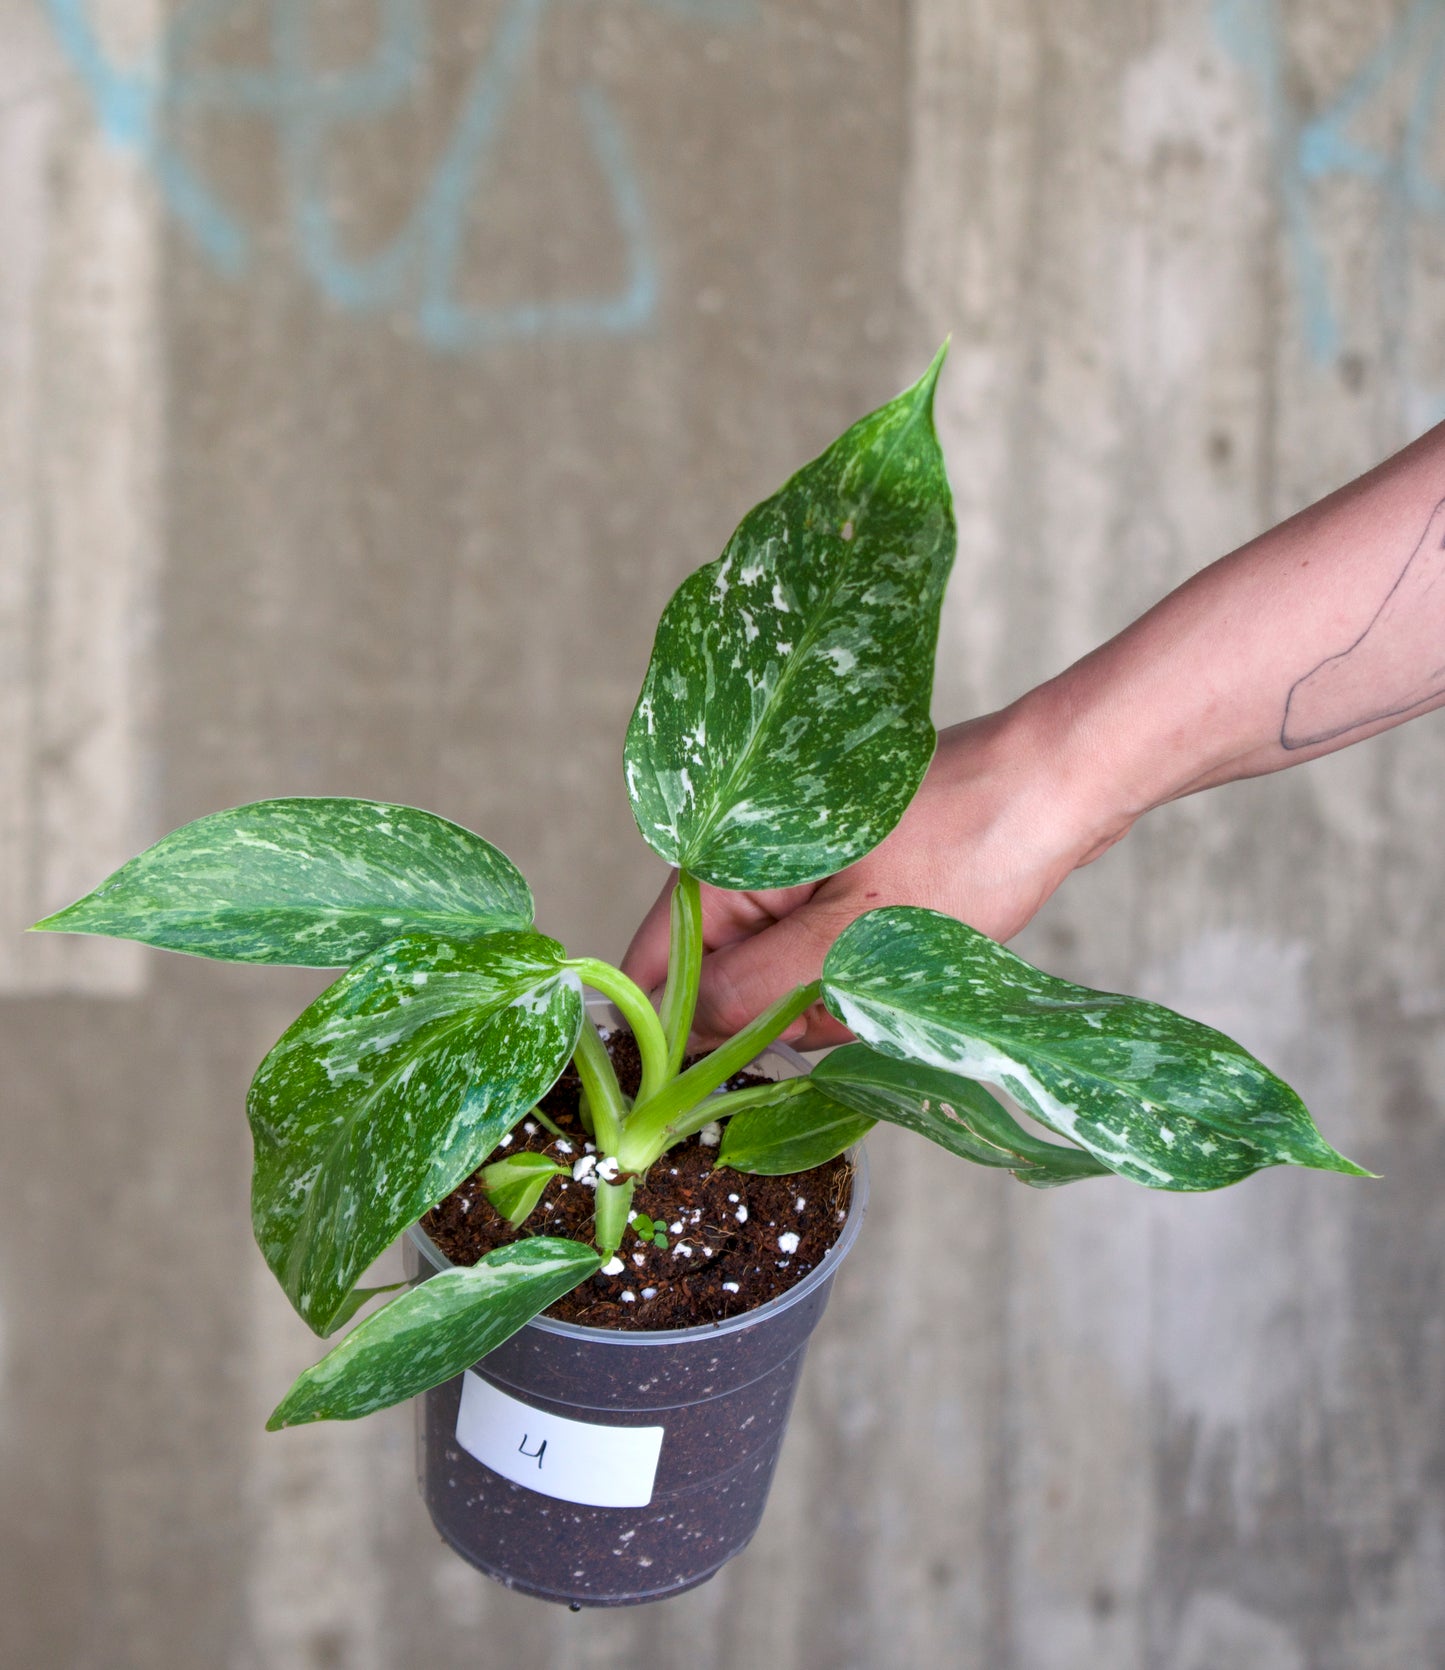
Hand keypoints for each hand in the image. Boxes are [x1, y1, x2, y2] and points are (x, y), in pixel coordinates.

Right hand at [622, 700, 1129, 1049]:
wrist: (1052, 787)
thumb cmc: (960, 851)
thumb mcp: (852, 940)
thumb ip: (755, 990)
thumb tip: (683, 1038)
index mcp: (727, 863)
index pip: (656, 961)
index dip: (668, 1030)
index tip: (698, 1087)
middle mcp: (746, 864)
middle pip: (718, 977)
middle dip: (773, 1016)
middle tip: (849, 1003)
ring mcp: (792, 873)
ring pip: (776, 974)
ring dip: (824, 1000)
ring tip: (891, 971)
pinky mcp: (837, 882)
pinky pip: (819, 955)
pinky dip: (853, 977)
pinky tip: (902, 962)